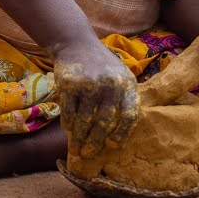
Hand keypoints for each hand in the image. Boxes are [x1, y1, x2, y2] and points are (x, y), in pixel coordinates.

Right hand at [54, 42, 139, 158]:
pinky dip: (68, 124)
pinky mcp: (69, 84)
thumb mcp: (120, 75)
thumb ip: (124, 99)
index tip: (113, 145)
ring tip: (76, 150)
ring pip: (84, 121)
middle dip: (95, 143)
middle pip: (104, 123)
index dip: (122, 133)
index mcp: (127, 84)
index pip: (130, 115)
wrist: (76, 42)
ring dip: (79, 139)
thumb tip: (121, 135)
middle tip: (89, 155)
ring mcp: (88, 84)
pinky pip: (69, 112)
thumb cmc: (101, 65)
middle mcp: (110, 85)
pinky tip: (68, 130)